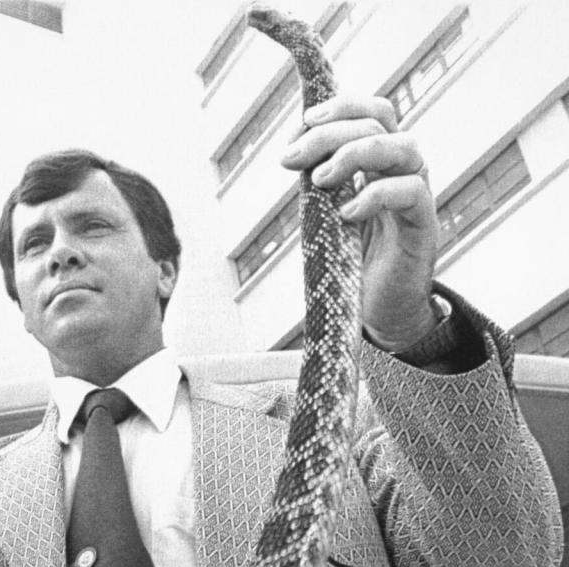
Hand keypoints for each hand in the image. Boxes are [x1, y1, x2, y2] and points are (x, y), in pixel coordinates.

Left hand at [281, 94, 439, 350]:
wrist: (381, 310)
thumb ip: (320, 183)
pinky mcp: (424, 224)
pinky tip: (345, 214)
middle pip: (379, 123)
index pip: (373, 112)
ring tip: (319, 180)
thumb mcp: (328, 213)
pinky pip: (411, 192)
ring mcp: (418, 193)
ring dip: (354, 154)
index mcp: (382, 161)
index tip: (301, 124)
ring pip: (402, 146)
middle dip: (328, 134)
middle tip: (290, 158)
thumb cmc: (352, 260)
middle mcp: (404, 169)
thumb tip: (291, 154)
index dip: (340, 108)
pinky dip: (374, 196)